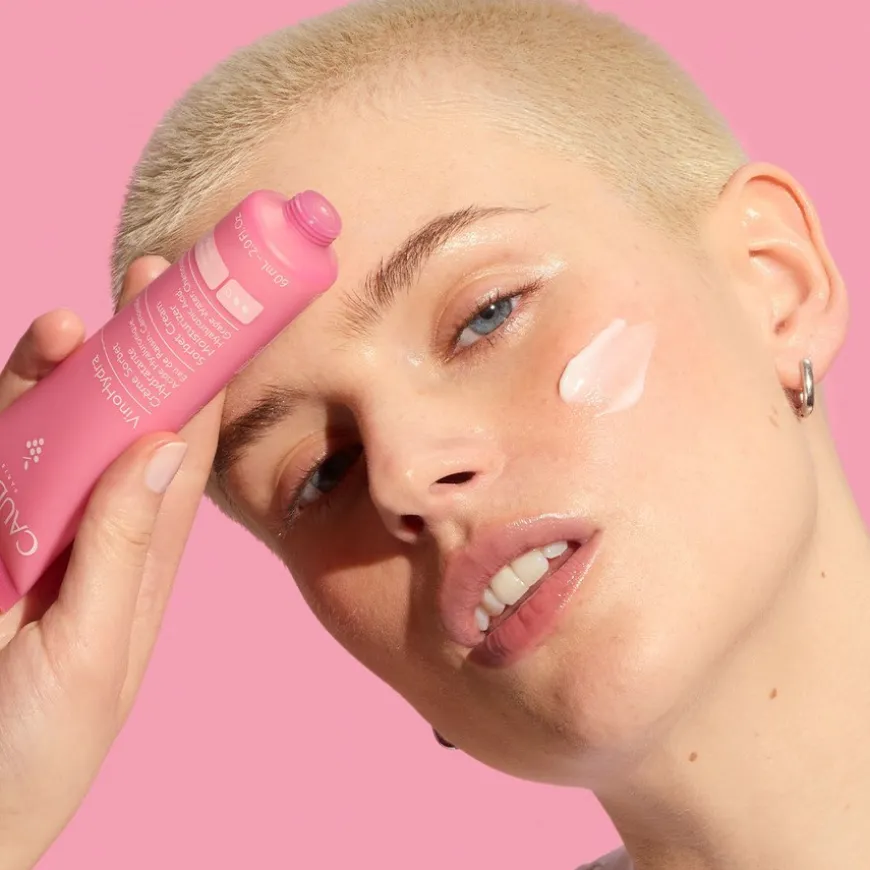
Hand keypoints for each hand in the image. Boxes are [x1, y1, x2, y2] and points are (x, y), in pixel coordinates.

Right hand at [0, 257, 222, 869]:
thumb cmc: (33, 754)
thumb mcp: (86, 654)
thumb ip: (117, 549)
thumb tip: (160, 447)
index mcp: (141, 556)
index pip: (181, 453)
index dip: (202, 382)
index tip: (220, 318)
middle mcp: (91, 529)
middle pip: (118, 424)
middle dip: (137, 354)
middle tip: (153, 282)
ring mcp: (29, 527)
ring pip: (51, 432)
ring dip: (62, 372)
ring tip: (71, 321)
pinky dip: (8, 414)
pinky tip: (25, 375)